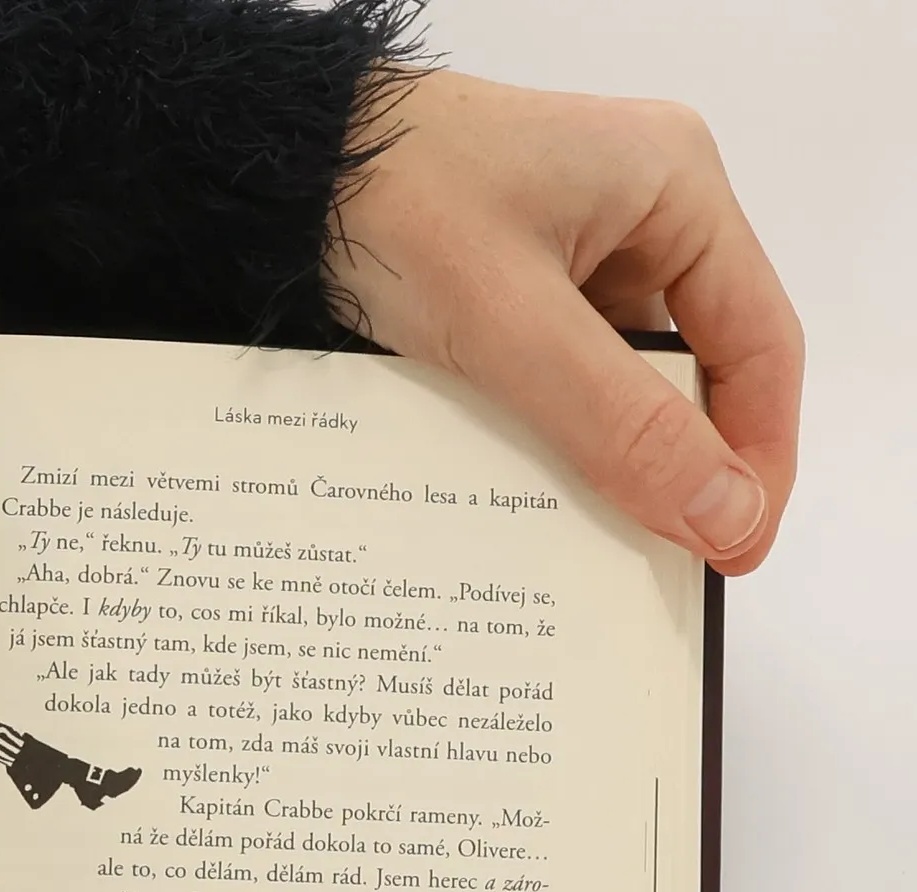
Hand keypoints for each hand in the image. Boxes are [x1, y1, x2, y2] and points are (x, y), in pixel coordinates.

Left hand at [328, 70, 802, 573]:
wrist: (273, 179)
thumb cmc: (391, 207)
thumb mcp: (511, 327)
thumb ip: (620, 423)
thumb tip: (726, 513)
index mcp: (678, 188)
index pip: (761, 344)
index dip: (759, 457)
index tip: (735, 551)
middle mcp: (643, 211)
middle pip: (698, 366)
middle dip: (680, 467)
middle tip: (657, 567)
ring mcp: (577, 247)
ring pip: (621, 381)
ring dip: (606, 459)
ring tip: (583, 545)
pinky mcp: (516, 283)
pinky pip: (558, 375)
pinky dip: (548, 435)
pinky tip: (521, 495)